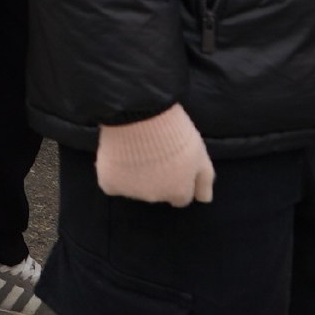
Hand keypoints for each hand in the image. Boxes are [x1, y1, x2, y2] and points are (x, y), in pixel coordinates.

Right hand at [94, 104, 214, 206]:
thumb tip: (205, 199)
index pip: (181, 198)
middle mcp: (156, 197)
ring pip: (134, 188)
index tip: (173, 166)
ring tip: (136, 148)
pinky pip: (112, 183)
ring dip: (136, 175)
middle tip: (154, 154)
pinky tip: (117, 155)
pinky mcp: (110, 183)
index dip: (178, 181)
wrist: (139, 114)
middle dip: (158, 179)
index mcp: (179, 190)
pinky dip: (114, 172)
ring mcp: (132, 191)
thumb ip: (204, 179)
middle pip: (158, 193)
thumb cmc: (173, 130)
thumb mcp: (200, 153)